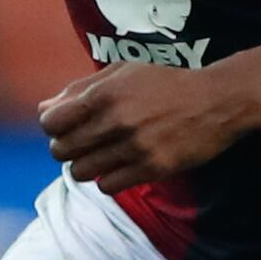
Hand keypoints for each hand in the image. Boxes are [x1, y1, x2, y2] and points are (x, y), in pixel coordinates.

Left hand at [38, 62, 260, 190]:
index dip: (52, 127)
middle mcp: (116, 121)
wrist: (215, 101)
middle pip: (61, 150)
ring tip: (100, 155)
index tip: (63, 127)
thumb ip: (80, 89)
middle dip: (65, 148)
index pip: (51, 123)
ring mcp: (134, 147)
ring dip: (85, 165)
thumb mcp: (122, 73)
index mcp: (105, 93)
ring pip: (81, 172)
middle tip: (82, 143)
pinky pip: (107, 186)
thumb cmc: (165, 83)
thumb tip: (45, 109)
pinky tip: (118, 166)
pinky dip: (107, 179)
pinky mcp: (151, 169)